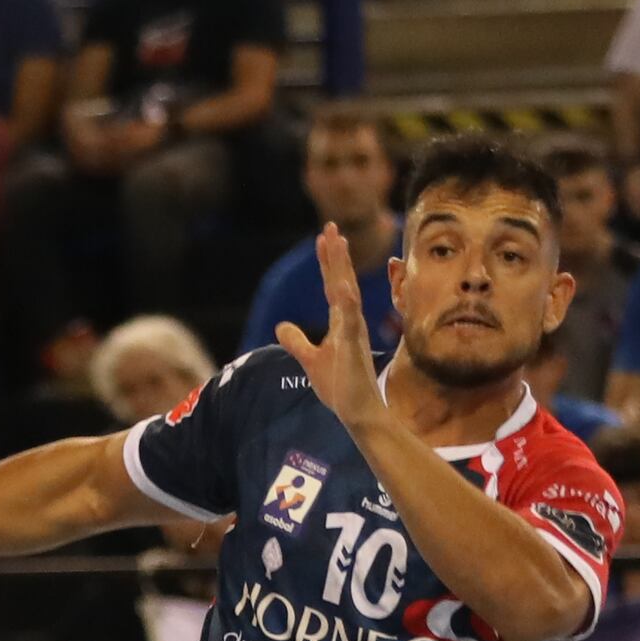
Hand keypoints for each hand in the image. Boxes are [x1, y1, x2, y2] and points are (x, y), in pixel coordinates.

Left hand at [269, 224, 386, 428]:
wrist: (359, 413)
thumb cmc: (340, 387)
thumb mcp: (310, 360)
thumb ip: (296, 341)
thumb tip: (280, 325)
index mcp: (341, 322)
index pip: (332, 285)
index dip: (327, 262)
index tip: (323, 237)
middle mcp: (350, 322)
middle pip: (340, 280)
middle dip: (335, 254)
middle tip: (330, 226)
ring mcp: (353, 333)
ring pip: (346, 292)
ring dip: (341, 268)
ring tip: (337, 242)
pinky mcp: (354, 348)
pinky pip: (350, 322)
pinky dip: (347, 304)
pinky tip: (343, 287)